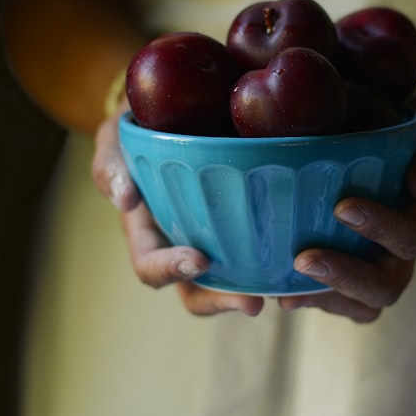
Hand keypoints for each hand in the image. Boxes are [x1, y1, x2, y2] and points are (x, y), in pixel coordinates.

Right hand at [91, 103, 264, 316]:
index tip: (199, 260)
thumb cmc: (138, 129)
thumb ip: (111, 167)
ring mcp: (213, 239)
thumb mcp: (115, 141)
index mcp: (146, 234)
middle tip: (253, 303)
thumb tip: (125, 200)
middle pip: (196, 291)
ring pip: (231, 281)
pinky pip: (259, 253)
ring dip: (254, 292)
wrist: (174, 112)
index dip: (172, 270)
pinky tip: (304, 262)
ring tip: (283, 295)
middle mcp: (180, 245)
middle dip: (221, 301)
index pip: (151, 267)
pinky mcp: (243, 227)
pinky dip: (277, 264)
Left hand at [277, 81, 415, 321]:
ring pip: (366, 300)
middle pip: (388, 285)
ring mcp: (387, 256)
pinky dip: (314, 296)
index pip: (413, 235)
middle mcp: (410, 243)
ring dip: (326, 296)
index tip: (343, 207)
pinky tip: (279, 289)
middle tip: (304, 260)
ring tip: (284, 291)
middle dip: (345, 275)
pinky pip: (345, 295)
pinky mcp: (362, 257)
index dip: (381, 227)